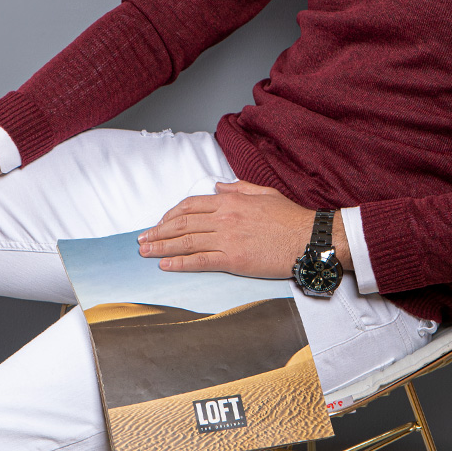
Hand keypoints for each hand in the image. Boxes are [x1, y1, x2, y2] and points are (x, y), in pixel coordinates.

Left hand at [137, 180, 348, 277]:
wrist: (309, 237)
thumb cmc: (291, 217)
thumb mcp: (264, 193)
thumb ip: (238, 188)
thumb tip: (218, 185)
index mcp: (231, 200)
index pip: (191, 206)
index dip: (171, 215)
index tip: (159, 223)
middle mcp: (225, 217)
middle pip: (182, 223)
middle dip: (158, 231)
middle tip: (142, 239)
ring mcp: (228, 238)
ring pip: (186, 242)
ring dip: (162, 247)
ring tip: (145, 252)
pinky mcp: (234, 259)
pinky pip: (201, 260)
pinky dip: (180, 262)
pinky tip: (166, 265)